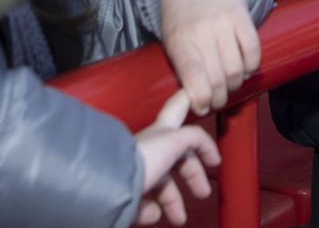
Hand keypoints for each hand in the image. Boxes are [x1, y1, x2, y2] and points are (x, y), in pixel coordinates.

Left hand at [133, 90, 219, 225]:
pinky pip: (142, 204)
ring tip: (179, 217)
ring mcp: (138, 172)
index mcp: (162, 132)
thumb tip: (208, 150)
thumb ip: (197, 138)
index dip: (189, 102)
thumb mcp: (177, 139)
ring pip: (161, 187)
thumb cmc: (140, 157)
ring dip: (173, 202)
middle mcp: (150, 149)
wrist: (110, 183)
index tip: (200, 104)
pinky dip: (151, 210)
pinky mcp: (127, 194)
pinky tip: (155, 214)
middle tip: (203, 190)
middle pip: (177, 160)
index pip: (178, 109)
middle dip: (192, 174)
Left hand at [159, 0, 261, 115]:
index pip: (194, 78)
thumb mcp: (171, 39)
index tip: (204, 108)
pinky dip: (252, 65)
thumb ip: (183, 65)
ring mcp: (223, 22)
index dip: (202, 99)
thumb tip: (197, 98)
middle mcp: (202, 32)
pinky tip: (246, 69)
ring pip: (237, 67)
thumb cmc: (179, 16)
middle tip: (219, 102)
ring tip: (233, 85)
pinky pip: (253, 48)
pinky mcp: (241, 14)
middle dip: (220, 97)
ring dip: (237, 84)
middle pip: (218, 77)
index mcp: (180, 41)